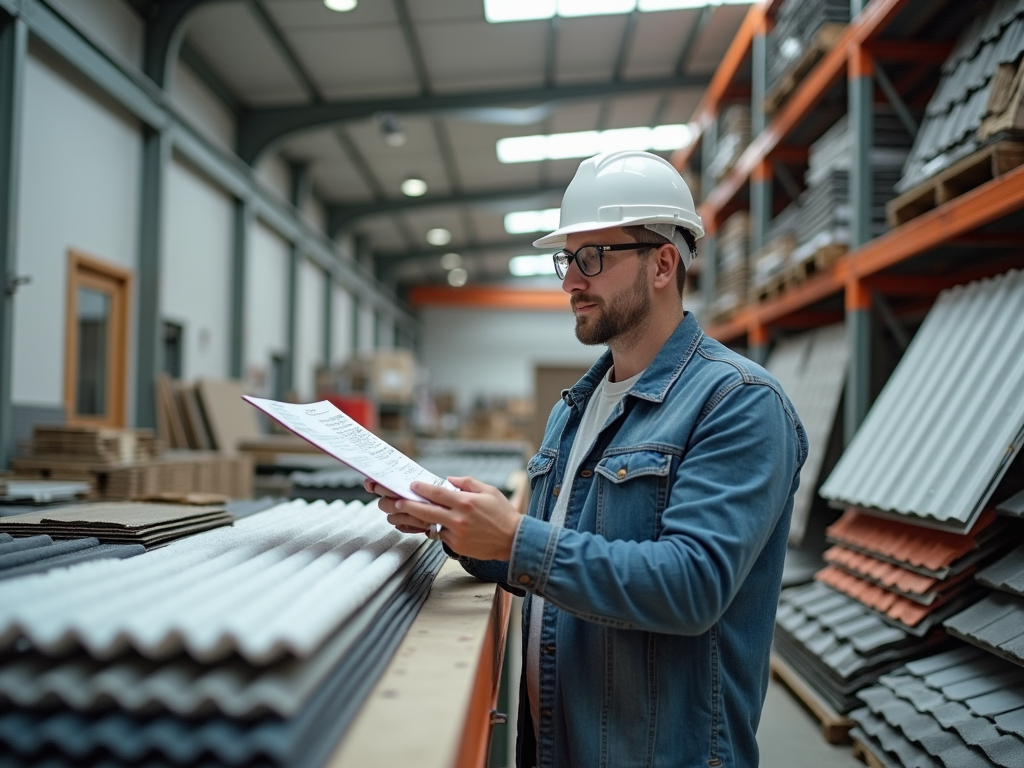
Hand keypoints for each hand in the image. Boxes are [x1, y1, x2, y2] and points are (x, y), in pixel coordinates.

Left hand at [372, 476, 521, 560]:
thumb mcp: (489, 491)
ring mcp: (456, 534)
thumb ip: (467, 483)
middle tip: (394, 501)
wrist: (513, 540)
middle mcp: (458, 518)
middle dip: (407, 505)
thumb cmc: (503, 513)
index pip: (437, 493)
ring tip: (397, 516)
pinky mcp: (456, 546)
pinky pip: (440, 536)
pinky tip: (423, 526)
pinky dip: (432, 530)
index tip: (412, 485)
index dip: (422, 488)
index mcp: (466, 502)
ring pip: (429, 525)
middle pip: (426, 511)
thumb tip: (449, 480)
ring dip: (413, 520)